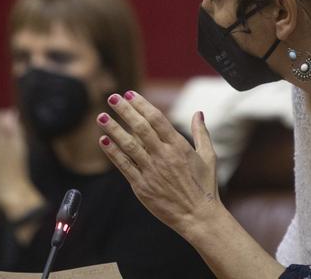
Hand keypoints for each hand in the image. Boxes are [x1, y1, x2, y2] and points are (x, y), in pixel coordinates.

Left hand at [95, 90, 220, 236]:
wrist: (198, 216)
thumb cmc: (205, 186)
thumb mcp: (209, 156)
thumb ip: (201, 133)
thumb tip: (198, 112)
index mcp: (179, 147)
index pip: (157, 119)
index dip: (142, 105)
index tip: (130, 94)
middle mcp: (164, 156)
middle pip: (141, 128)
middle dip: (125, 111)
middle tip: (112, 97)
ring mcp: (152, 171)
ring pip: (129, 145)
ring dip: (114, 129)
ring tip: (101, 116)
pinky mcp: (142, 186)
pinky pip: (124, 166)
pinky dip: (113, 153)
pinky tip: (104, 141)